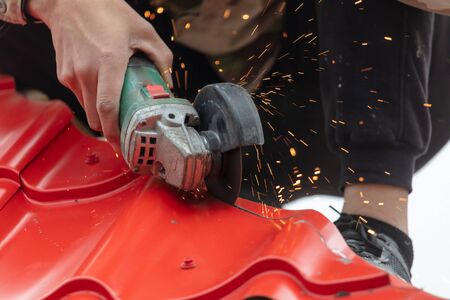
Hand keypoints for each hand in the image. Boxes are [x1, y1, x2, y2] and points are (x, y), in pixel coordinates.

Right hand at [28, 0, 172, 150]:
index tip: (122, 145)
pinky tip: (102, 87)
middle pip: (96, 117)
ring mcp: (71, 74)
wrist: (69, 0)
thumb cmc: (107, 12)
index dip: (114, 131)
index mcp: (109, 62)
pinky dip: (91, 100)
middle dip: (110, 128)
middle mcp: (87, 71)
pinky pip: (79, 97)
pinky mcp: (63, 74)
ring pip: (86, 110)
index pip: (108, 108)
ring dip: (101, 115)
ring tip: (116, 106)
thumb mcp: (143, 31)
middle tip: (125, 129)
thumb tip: (167, 83)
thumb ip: (162, 58)